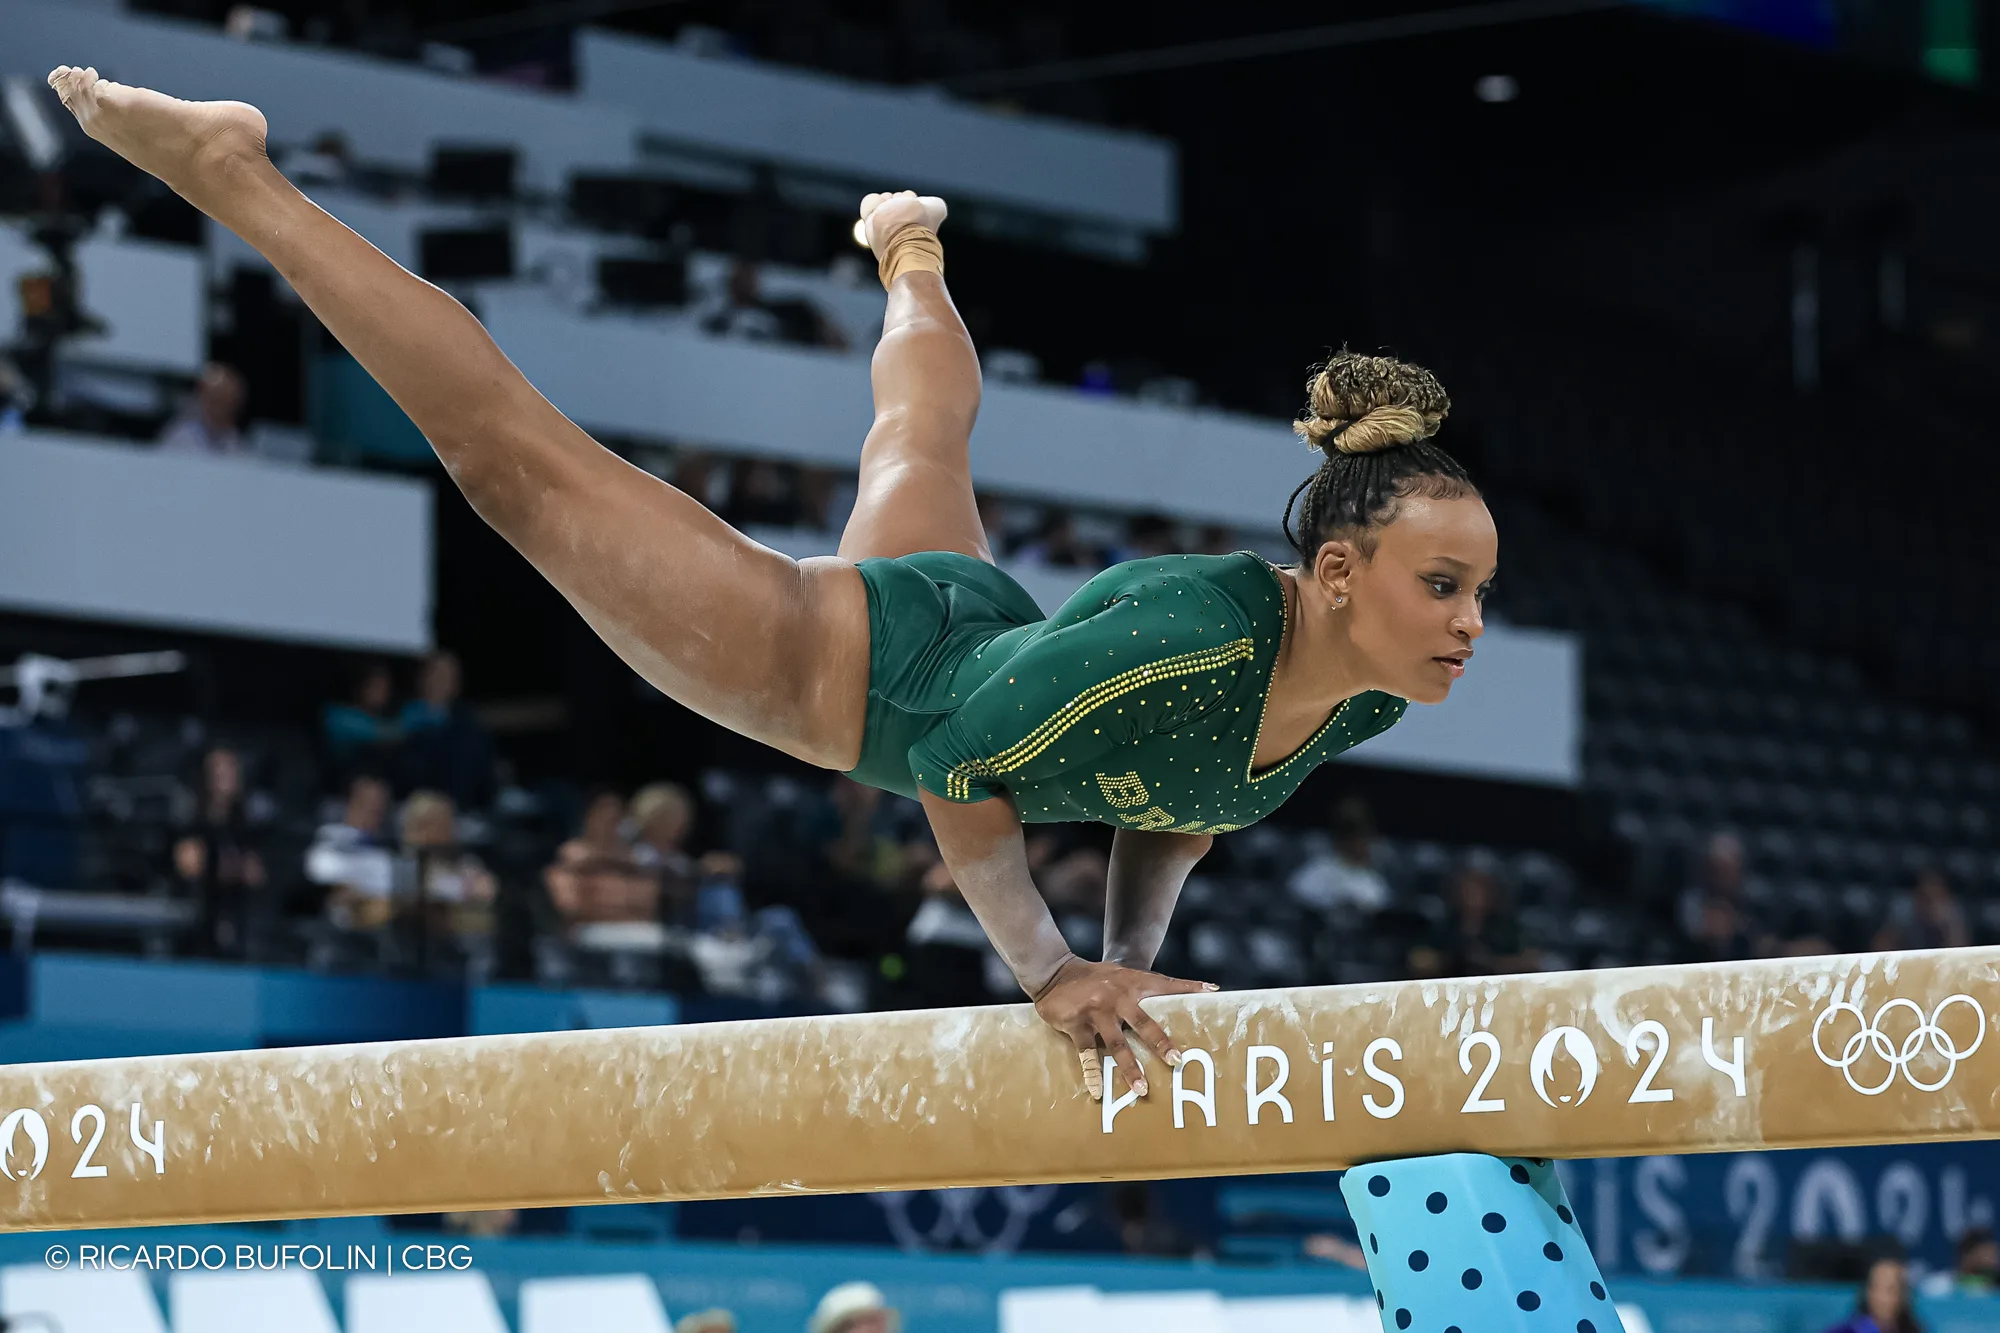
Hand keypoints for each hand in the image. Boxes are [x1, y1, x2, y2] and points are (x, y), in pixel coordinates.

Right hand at [1032, 958, 1214, 1101]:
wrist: (1054, 970)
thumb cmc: (1096, 977)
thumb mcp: (1122, 975)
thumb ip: (1148, 985)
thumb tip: (1193, 992)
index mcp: (1132, 984)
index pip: (1165, 985)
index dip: (1189, 987)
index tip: (1212, 992)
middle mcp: (1117, 997)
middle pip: (1143, 1023)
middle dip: (1160, 1043)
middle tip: (1176, 1061)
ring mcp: (1097, 1012)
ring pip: (1117, 1045)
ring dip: (1130, 1068)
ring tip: (1142, 1089)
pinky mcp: (1077, 1024)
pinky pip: (1086, 1054)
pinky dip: (1092, 1074)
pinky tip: (1098, 1091)